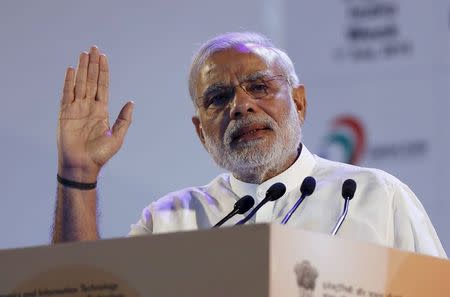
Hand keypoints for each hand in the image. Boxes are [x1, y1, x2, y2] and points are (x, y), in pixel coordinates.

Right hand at [57, 46, 133, 181]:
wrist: (83, 165)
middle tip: (95, 48)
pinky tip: (72, 69)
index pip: (103, 86)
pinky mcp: (65, 113)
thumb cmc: (100, 154)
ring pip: (80, 83)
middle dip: (93, 65)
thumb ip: (124, 119)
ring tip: (84, 53)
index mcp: (101, 110)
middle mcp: (89, 106)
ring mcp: (76, 108)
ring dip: (82, 68)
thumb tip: (131, 102)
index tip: (104, 57)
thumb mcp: (117, 136)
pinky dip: (69, 81)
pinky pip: (67, 94)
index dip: (103, 71)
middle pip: (91, 80)